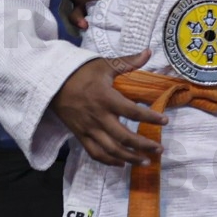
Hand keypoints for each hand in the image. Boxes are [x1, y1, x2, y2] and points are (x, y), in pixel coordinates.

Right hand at [50, 50, 166, 166]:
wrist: (51, 83)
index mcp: (106, 98)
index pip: (133, 112)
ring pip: (111, 149)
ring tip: (146, 162)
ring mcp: (88, 129)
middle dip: (144, 145)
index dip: (150, 118)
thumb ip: (128, 62)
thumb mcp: (104, 64)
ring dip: (130, 158)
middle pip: (124, 137)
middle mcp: (98, 117)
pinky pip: (95, 153)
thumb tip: (149, 52)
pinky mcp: (80, 135)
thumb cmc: (80, 73)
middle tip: (159, 149)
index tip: (165, 121)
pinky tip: (122, 164)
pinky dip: (109, 161)